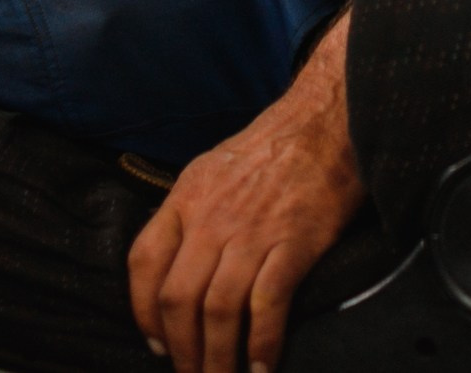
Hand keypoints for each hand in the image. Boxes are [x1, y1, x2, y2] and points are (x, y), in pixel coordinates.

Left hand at [129, 12, 360, 372]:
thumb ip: (191, 213)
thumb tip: (179, 266)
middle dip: (181, 350)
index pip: (144, 262)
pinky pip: (267, 307)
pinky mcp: (293, 245)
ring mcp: (252, 233)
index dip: (143, 311)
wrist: (327, 122)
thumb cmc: (273, 149)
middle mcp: (211, 218)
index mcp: (186, 197)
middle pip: (178, 299)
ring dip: (217, 358)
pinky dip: (262, 345)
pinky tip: (261, 367)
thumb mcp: (213, 169)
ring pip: (218, 312)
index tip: (156, 343)